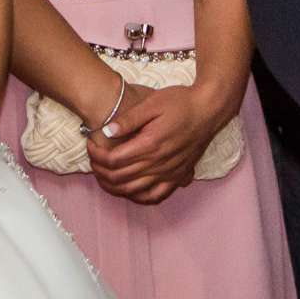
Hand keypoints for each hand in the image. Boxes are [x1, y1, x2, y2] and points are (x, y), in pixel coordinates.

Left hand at [87, 83, 230, 205]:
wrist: (209, 109)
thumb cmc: (181, 102)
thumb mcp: (152, 103)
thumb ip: (128, 119)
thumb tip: (106, 131)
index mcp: (150, 144)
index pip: (113, 160)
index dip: (96, 154)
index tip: (90, 144)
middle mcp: (159, 163)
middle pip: (119, 177)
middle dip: (99, 170)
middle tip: (92, 158)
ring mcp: (169, 172)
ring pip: (133, 190)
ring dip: (113, 186)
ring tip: (103, 173)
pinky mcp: (178, 176)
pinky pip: (155, 195)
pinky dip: (138, 196)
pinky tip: (129, 189)